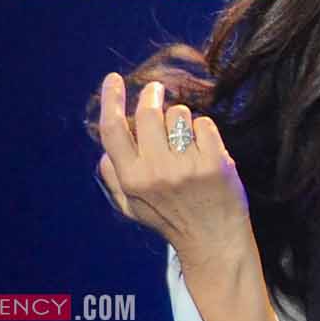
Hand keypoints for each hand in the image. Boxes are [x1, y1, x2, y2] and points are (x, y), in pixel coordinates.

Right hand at [91, 72, 253, 260]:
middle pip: (149, 113)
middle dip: (153, 96)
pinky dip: (204, 130)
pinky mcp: (215, 163)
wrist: (214, 241)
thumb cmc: (171, 220)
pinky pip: (204, 124)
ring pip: (179, 114)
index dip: (110, 100)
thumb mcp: (132, 207)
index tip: (114, 79)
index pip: (113, 130)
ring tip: (185, 138)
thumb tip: (104, 150)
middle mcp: (156, 172)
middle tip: (157, 92)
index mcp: (131, 179)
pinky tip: (205, 148)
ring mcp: (187, 167)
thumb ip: (114, 178)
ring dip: (181, 118)